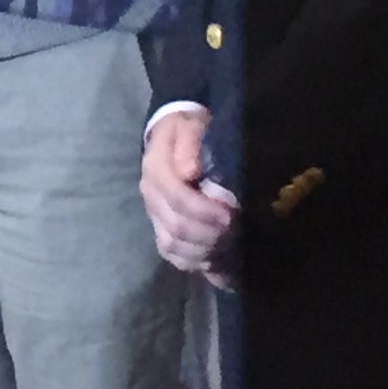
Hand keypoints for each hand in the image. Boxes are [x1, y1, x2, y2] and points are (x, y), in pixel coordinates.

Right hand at [140, 107, 236, 275]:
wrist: (175, 137)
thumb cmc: (189, 131)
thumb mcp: (191, 126)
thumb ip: (190, 144)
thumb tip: (189, 173)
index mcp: (155, 169)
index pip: (176, 197)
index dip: (204, 210)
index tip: (231, 214)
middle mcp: (150, 196)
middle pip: (176, 227)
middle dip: (210, 234)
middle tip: (237, 230)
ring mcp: (154, 216)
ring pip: (174, 247)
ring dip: (205, 251)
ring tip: (231, 244)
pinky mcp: (162, 231)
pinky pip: (175, 257)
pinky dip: (197, 262)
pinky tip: (219, 260)